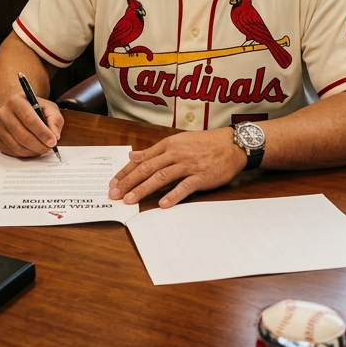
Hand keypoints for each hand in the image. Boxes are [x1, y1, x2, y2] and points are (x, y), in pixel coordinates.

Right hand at [0, 91, 62, 157]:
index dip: (43, 133)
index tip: (53, 141)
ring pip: (18, 147)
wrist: (15, 109)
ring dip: (33, 151)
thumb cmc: (34, 108)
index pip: (30, 120)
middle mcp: (3, 114)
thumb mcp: (48, 107)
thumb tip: (55, 135)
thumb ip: (54, 119)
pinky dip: (25, 154)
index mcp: (16, 102)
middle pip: (23, 136)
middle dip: (39, 145)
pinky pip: (12, 152)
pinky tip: (32, 149)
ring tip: (42, 148)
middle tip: (49, 148)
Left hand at [109, 128, 245, 208]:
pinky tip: (162, 204)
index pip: (141, 159)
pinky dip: (173, 195)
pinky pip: (184, 187)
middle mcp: (175, 154)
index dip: (125, 172)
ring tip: (130, 200)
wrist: (232, 144)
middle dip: (128, 182)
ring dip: (144, 189)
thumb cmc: (205, 144)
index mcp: (168, 145)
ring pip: (161, 177)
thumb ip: (154, 151)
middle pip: (147, 169)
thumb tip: (133, 155)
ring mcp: (188, 165)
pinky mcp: (201, 176)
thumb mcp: (177, 142)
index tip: (113, 183)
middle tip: (114, 194)